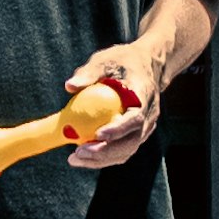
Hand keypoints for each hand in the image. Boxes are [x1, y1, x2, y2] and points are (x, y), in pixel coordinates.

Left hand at [63, 41, 161, 156]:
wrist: (147, 65)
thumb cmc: (122, 61)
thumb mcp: (105, 60)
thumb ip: (89, 73)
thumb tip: (69, 86)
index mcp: (144, 96)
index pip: (135, 118)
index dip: (118, 129)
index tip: (97, 134)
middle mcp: (149, 116)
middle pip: (131, 141)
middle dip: (105, 152)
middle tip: (78, 152)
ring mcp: (146, 127)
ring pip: (127, 150)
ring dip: (102, 159)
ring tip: (74, 158)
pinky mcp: (138, 134)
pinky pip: (123, 150)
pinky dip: (105, 156)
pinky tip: (84, 156)